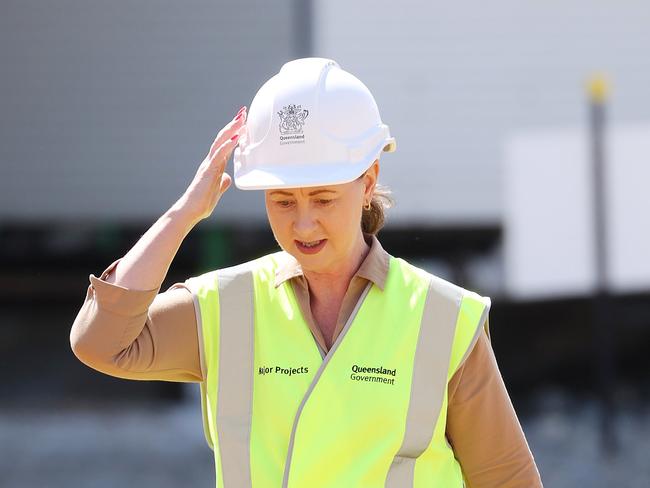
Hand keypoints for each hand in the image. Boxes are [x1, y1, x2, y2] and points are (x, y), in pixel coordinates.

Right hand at [178, 106, 246, 222]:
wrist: (191, 210)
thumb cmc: (202, 202)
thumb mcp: (217, 190)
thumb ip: (222, 183)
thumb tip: (228, 178)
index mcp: (215, 164)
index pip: (226, 144)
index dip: (234, 132)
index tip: (243, 121)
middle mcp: (211, 161)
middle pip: (223, 138)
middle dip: (234, 124)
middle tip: (244, 111)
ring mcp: (209, 164)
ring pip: (221, 142)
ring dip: (232, 129)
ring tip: (242, 118)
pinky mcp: (208, 171)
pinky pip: (219, 155)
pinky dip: (228, 145)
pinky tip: (236, 137)